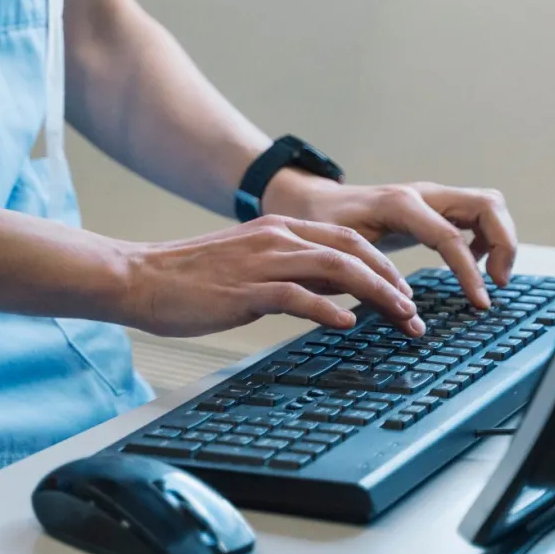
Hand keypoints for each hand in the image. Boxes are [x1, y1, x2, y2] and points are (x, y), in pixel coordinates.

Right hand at [119, 215, 425, 338]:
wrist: (140, 277)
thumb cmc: (190, 278)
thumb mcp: (249, 265)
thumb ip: (292, 273)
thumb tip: (336, 296)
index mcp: (278, 228)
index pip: (347, 239)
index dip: (383, 264)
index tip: (404, 292)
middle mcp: (276, 237)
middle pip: (352, 249)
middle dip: (391, 279)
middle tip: (414, 310)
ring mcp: (261, 261)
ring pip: (336, 268)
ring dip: (375, 293)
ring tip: (399, 317)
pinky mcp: (245, 290)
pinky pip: (297, 296)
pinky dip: (328, 310)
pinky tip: (347, 325)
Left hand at [265, 174, 517, 309]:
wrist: (311, 202)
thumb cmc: (322, 226)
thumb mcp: (340, 252)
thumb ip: (371, 280)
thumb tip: (406, 315)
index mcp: (400, 204)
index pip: (451, 236)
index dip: (470, 272)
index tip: (480, 303)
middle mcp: (422, 193)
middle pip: (488, 205)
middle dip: (504, 244)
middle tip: (497, 284)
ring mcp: (431, 196)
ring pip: (489, 205)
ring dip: (499, 239)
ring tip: (489, 277)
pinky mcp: (434, 205)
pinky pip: (476, 213)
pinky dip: (485, 238)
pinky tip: (469, 264)